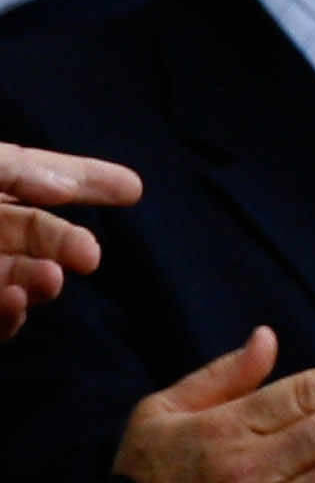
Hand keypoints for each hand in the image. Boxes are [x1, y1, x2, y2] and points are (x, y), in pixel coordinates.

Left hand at [0, 138, 139, 338]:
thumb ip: (12, 167)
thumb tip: (64, 187)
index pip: (36, 174)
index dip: (87, 179)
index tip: (134, 189)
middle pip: (34, 233)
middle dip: (67, 243)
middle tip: (89, 257)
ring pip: (18, 278)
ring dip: (41, 282)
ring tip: (50, 280)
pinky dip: (8, 315)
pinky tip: (14, 302)